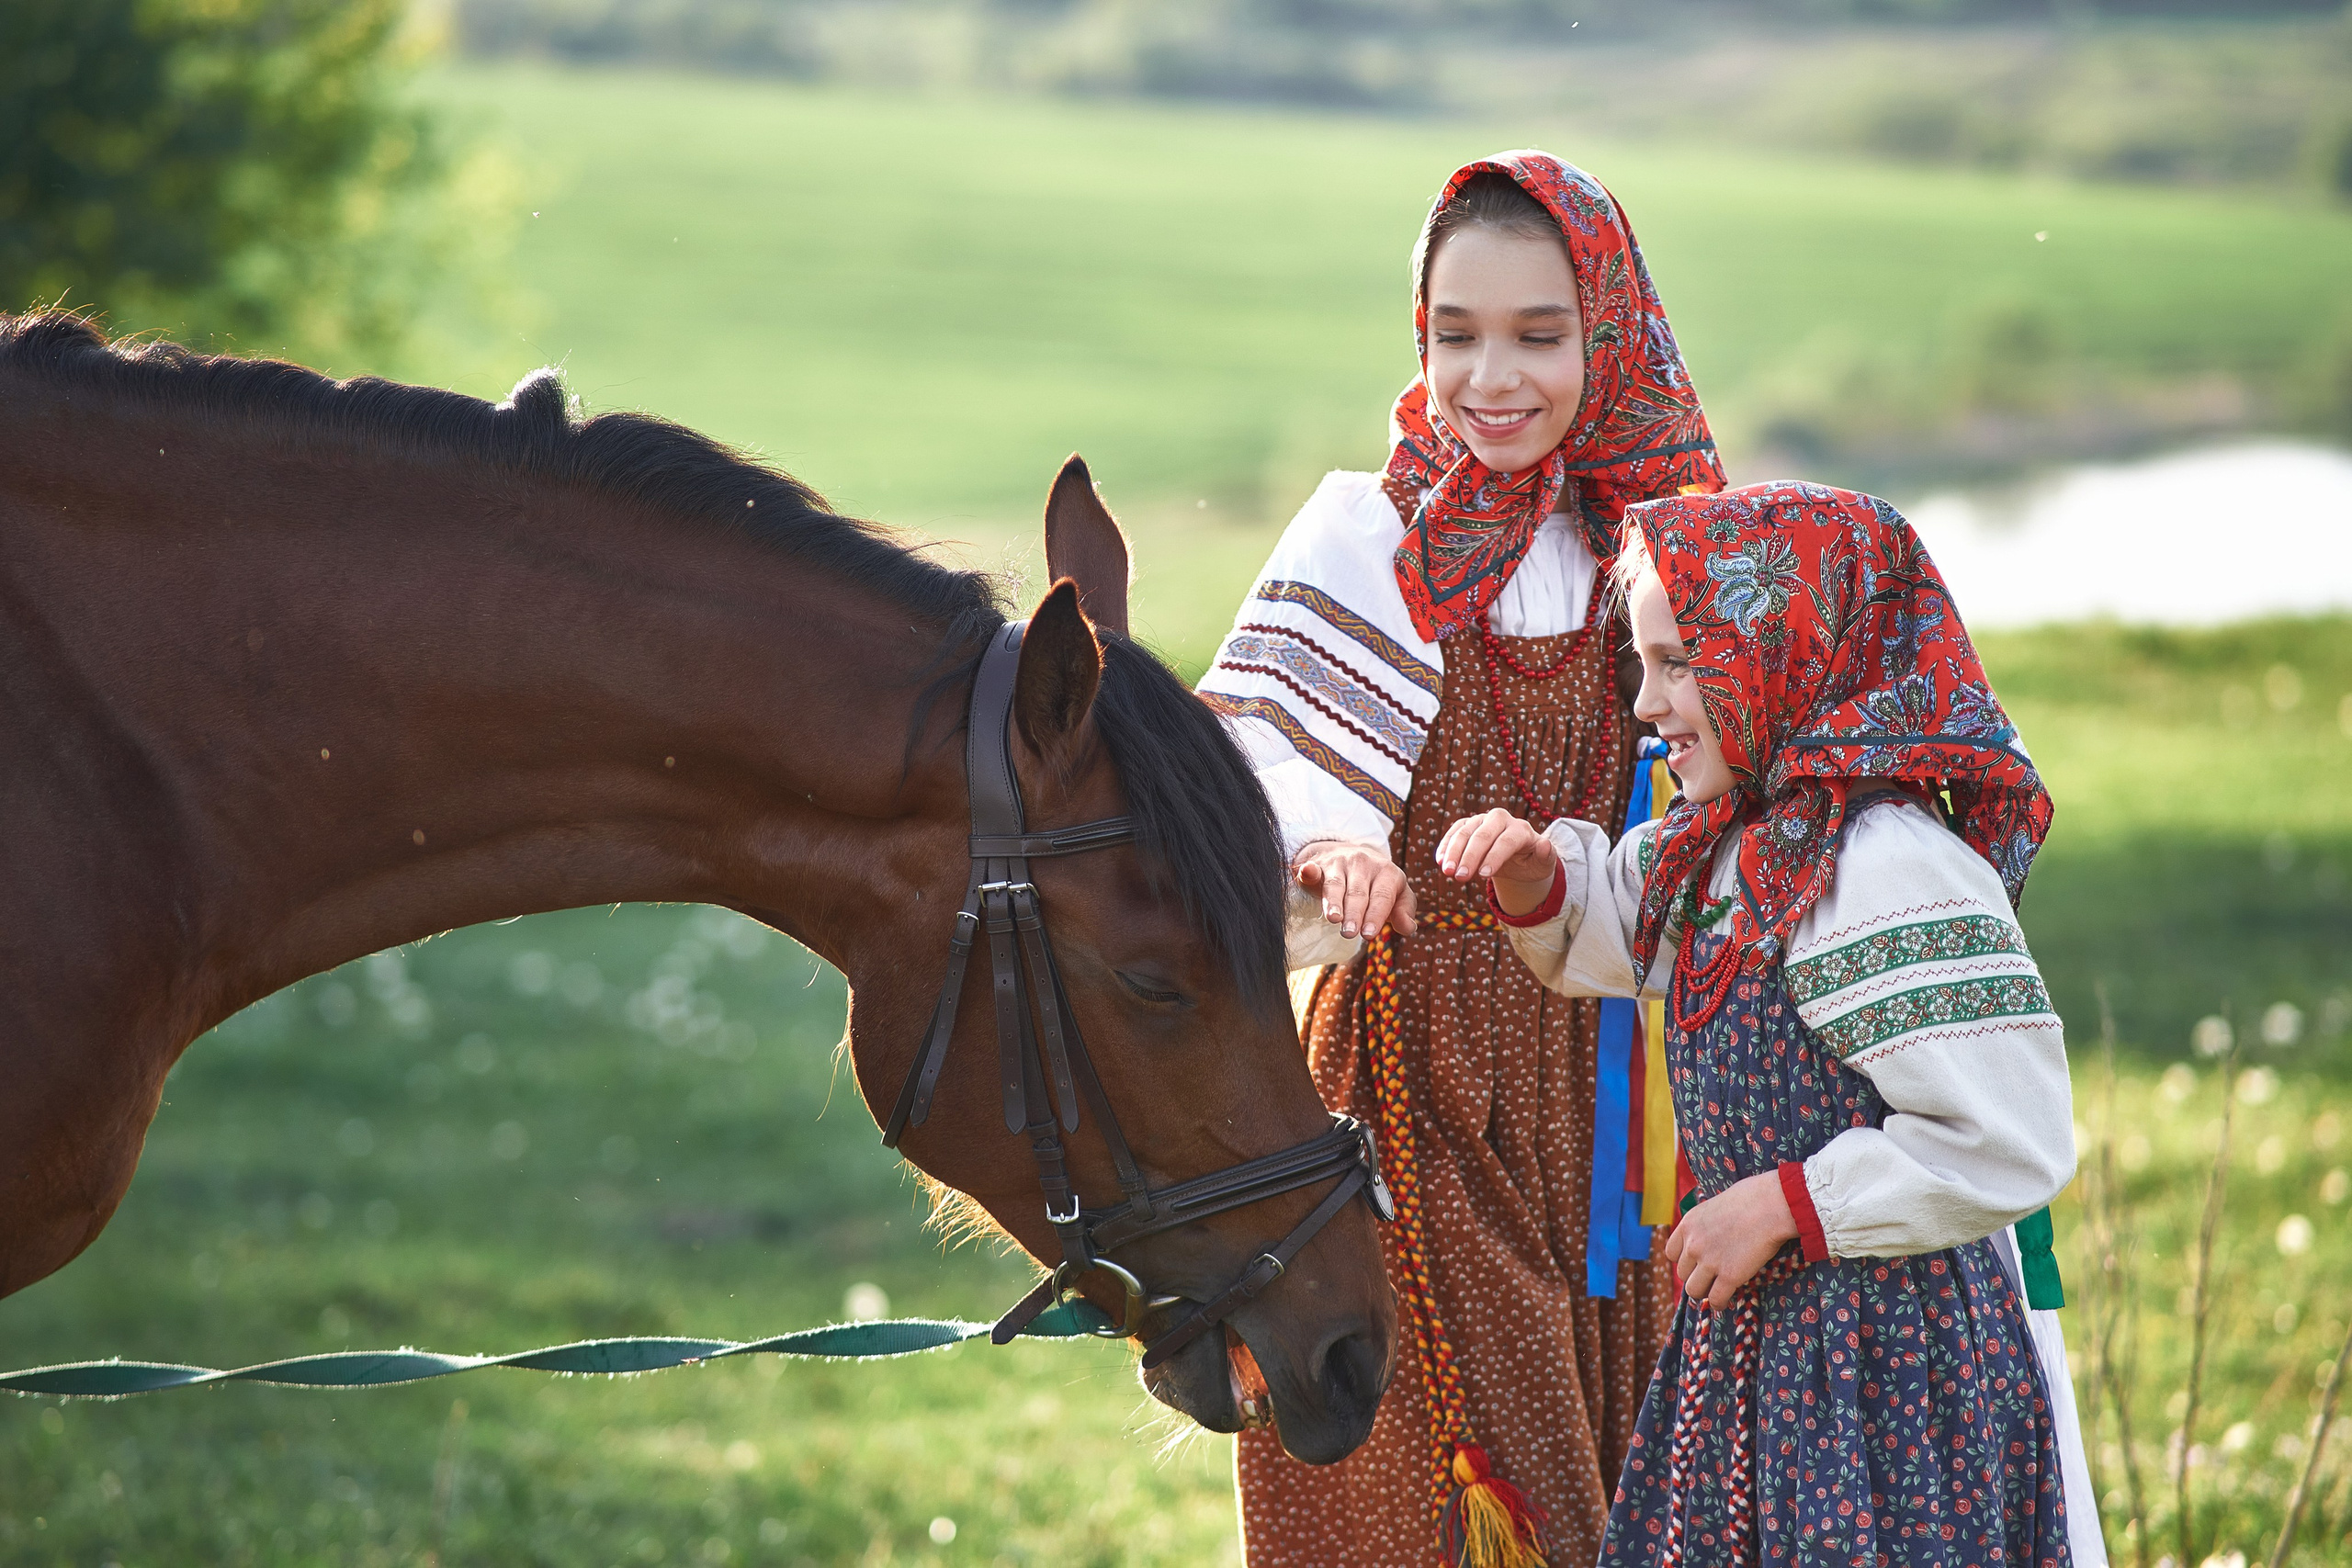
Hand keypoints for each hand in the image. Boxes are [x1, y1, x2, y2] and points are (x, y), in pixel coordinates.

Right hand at [1293, 840, 1416, 940]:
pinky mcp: (1318, 864)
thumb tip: (1409, 928)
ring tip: (1334, 919)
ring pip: (1336, 884)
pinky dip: (1309, 871)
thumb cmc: (1377, 884)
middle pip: (1358, 892)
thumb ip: (1404, 911)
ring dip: (1334, 902)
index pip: (1382, 896)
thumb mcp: (1396, 894)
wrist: (1350, 854)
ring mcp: (1339, 862)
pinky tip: (1308, 873)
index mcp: (1387, 872)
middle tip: (1350, 933)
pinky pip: (1313, 869)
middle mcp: (1363, 863)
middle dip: (1355, 913)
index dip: (1375, 914)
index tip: (1369, 934)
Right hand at [1434, 808, 1558, 916]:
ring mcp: (1482, 819)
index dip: (1494, 858)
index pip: (1506, 841)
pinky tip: (1440, 861)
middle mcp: (1501, 819)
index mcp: (1521, 828)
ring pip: (1465, 832)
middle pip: (1483, 835)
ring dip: (1454, 852)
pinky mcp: (1468, 824)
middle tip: (1460, 877)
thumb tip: (1545, 845)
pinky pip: (1454, 832)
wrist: (1517, 857)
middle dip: (1470, 857)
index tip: (1483, 876)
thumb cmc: (1531, 863)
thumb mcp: (1543, 865)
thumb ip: (1546, 856)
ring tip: (1447, 872)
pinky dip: (1446, 846)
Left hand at [1661, 1170, 1797, 1309]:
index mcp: (1688, 1224)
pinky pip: (1715, 1299)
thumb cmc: (1752, 1198)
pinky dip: (1719, 1303)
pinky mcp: (1729, 1276)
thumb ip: (1707, 1222)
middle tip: (1711, 1278)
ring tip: (1715, 1291)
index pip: (1671, 1253)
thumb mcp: (1716, 1205)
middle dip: (1696, 1277)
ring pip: (1693, 1290)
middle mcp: (1693, 1244)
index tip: (1696, 1263)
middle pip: (1682, 1274)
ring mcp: (1709, 1262)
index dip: (1684, 1260)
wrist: (1771, 1205)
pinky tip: (1725, 1302)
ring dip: (1704, 1292)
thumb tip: (1713, 1231)